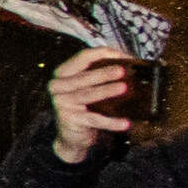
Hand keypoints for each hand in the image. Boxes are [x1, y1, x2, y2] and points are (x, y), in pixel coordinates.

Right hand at [46, 47, 136, 164]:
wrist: (73, 133)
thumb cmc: (85, 105)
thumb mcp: (89, 86)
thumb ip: (102, 72)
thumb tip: (130, 61)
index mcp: (63, 72)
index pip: (83, 57)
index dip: (102, 54)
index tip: (123, 56)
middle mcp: (57, 85)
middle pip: (83, 76)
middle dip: (104, 73)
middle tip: (122, 71)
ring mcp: (61, 103)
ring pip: (86, 95)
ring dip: (106, 91)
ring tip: (123, 88)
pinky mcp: (70, 119)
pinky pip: (94, 119)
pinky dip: (111, 121)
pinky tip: (125, 122)